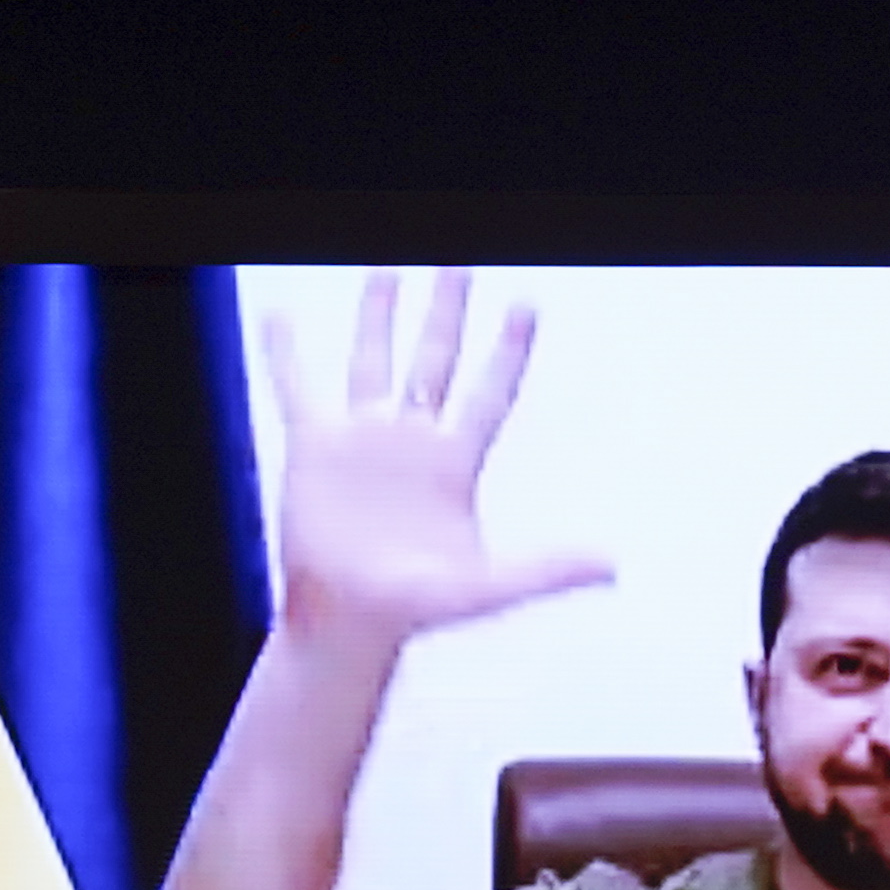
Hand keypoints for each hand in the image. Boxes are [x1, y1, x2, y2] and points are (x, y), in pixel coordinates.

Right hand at [259, 267, 614, 651]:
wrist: (346, 625)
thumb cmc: (413, 612)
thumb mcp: (486, 590)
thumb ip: (545, 571)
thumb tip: (610, 567)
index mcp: (454, 463)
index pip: (489, 393)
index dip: (508, 352)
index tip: (525, 308)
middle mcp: (411, 441)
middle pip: (435, 360)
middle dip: (448, 312)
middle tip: (460, 264)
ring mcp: (362, 440)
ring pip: (373, 361)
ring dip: (378, 316)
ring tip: (387, 271)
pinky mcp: (314, 449)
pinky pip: (298, 388)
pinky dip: (287, 353)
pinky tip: (280, 318)